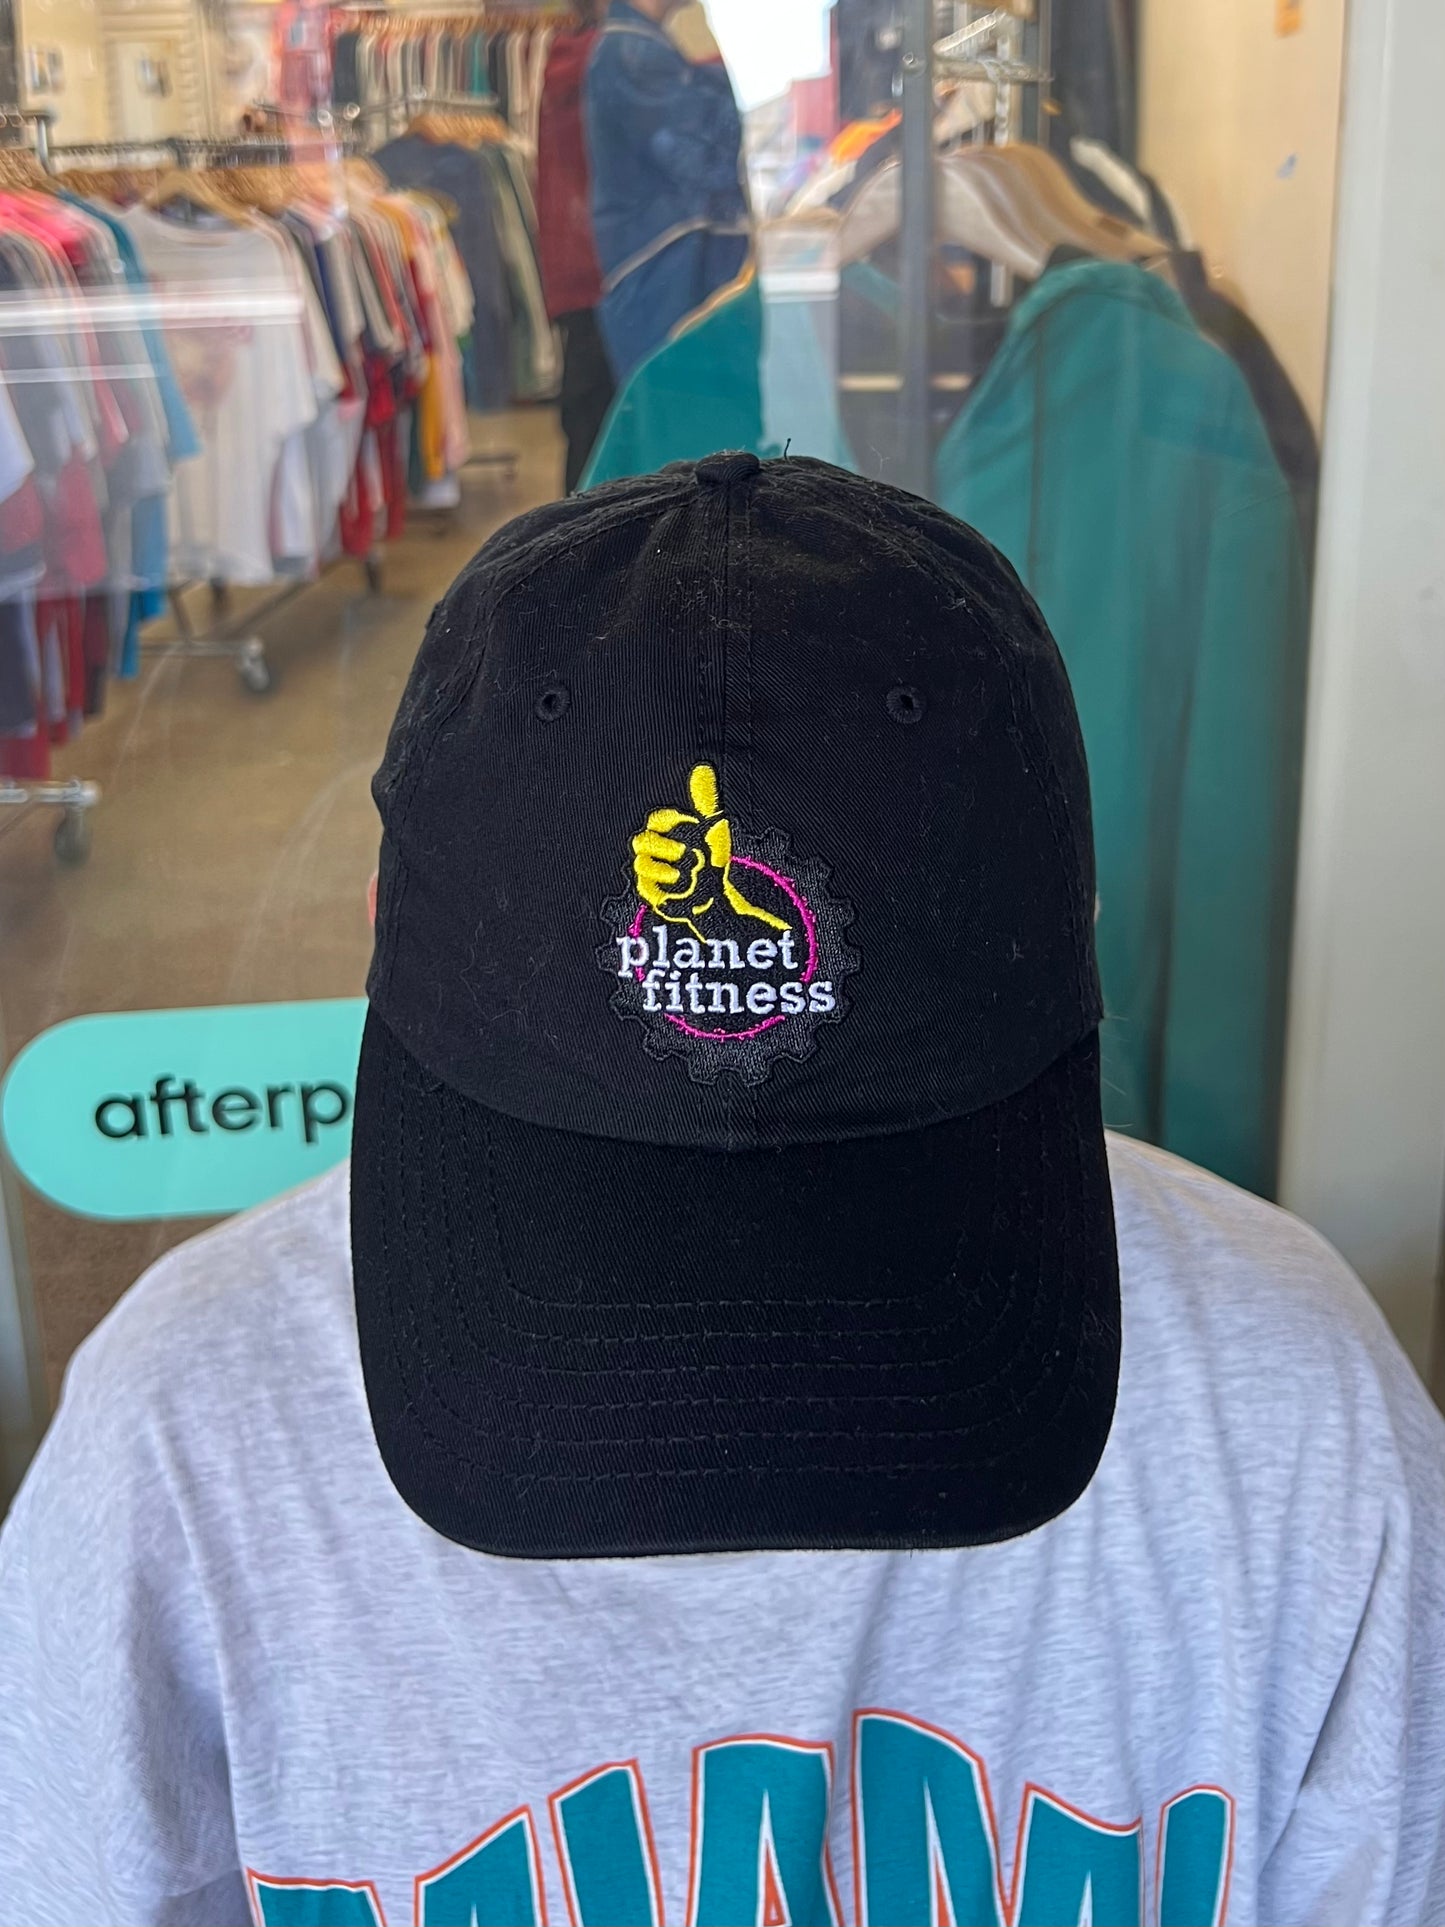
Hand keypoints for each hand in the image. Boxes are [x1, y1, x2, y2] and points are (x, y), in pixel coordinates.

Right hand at [631, 763, 789, 940]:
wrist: (713, 894)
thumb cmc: (710, 859)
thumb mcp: (711, 828)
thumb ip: (705, 801)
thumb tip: (703, 768)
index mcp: (666, 831)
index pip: (657, 820)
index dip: (671, 822)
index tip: (690, 827)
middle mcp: (653, 849)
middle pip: (642, 841)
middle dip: (663, 847)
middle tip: (686, 854)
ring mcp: (649, 871)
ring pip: (641, 864)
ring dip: (663, 870)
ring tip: (683, 875)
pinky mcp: (650, 892)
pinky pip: (645, 887)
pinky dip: (662, 888)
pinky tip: (679, 888)